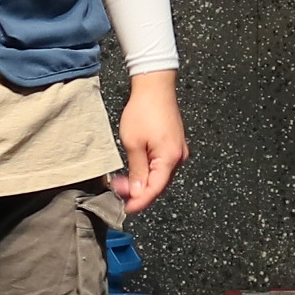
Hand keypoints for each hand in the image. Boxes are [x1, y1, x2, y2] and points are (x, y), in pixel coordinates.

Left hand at [116, 71, 188, 213]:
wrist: (155, 86)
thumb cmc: (143, 111)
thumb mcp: (133, 144)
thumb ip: (137, 171)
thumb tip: (138, 193)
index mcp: (170, 159)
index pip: (154, 190)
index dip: (138, 202)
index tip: (124, 208)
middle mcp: (179, 158)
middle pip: (158, 186)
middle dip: (137, 192)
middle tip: (116, 190)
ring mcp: (178, 152)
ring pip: (159, 177)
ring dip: (141, 182)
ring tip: (121, 181)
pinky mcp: (174, 146)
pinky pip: (161, 166)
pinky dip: (147, 172)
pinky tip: (133, 171)